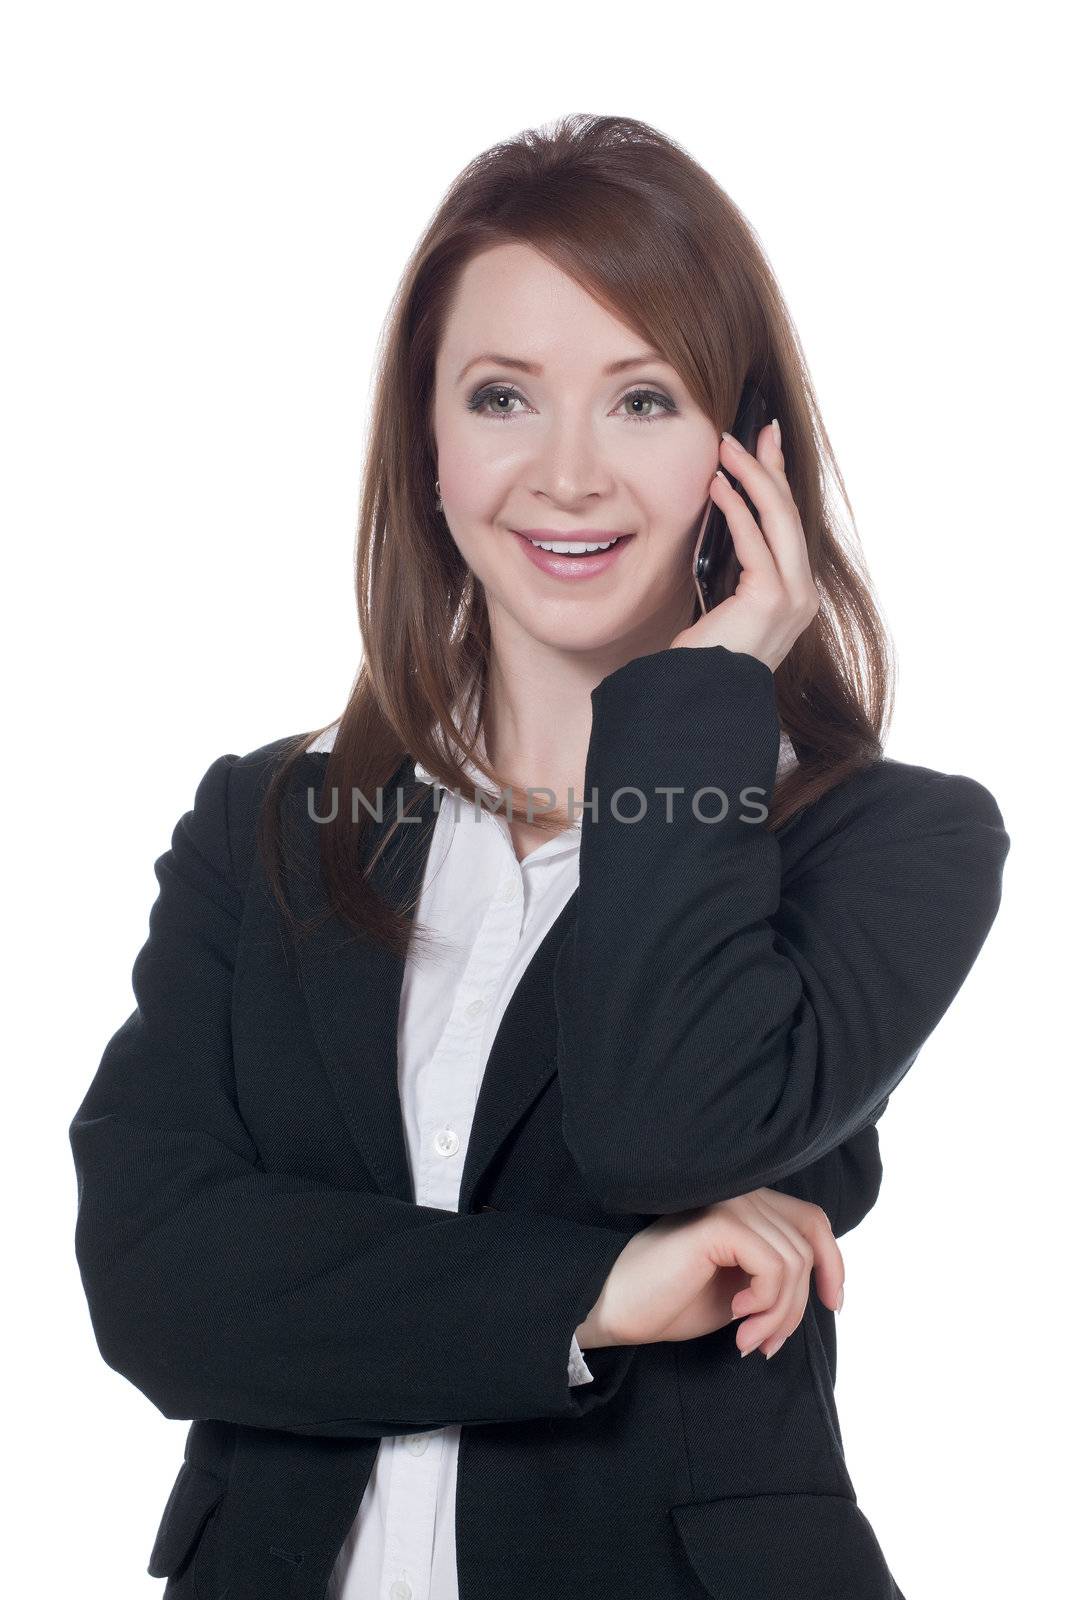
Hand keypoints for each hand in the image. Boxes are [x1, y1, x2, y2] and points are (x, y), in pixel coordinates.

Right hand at [576, 1187, 843, 1359]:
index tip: (832, 1304)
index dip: (833, 1262)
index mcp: (746, 1206)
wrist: (614, 1307)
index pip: (813, 1221)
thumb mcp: (740, 1290)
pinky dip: (767, 1302)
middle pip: (807, 1246)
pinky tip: (736, 1316)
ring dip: (779, 1314)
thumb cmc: (670, 1300)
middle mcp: (741, 1194)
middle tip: (766, 1343)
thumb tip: (827, 1291)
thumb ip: (776, 1276)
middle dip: (796, 1307)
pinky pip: (775, 1266)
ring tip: (747, 1338)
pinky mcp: (718, 1223)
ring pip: (794, 1261)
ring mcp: (729, 1204)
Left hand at [669, 421, 820, 671]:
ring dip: (753, 477)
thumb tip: (723, 518)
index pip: (788, 528)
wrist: (697, 696)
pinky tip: (719, 487)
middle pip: (791, 515)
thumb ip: (734, 569)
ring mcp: (792, 598)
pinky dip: (736, 508)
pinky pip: (754, 541)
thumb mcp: (722, 604)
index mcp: (793, 596)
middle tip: (754, 431)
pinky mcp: (771, 599)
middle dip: (772, 468)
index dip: (778, 484)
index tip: (764, 449)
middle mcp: (802, 596)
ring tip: (729, 448)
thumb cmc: (702, 657)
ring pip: (779, 520)